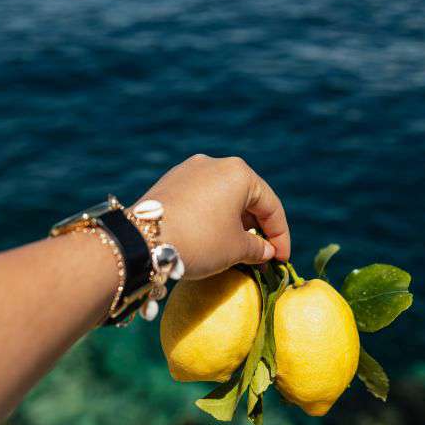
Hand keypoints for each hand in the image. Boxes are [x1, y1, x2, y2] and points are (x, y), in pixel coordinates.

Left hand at [129, 154, 289, 278]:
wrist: (143, 241)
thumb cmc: (201, 241)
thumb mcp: (236, 249)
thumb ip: (258, 248)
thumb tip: (265, 251)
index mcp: (239, 172)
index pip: (270, 206)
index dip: (280, 236)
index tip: (281, 261)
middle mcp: (215, 163)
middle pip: (246, 197)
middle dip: (256, 228)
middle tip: (261, 256)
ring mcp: (189, 170)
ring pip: (222, 197)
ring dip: (233, 223)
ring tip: (237, 250)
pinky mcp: (170, 181)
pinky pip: (201, 198)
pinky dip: (212, 217)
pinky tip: (211, 238)